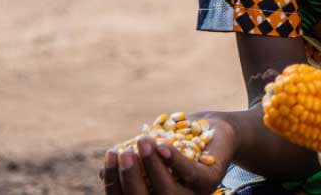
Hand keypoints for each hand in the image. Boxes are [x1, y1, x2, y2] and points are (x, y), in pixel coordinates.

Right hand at [101, 114, 233, 194]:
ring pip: (167, 190)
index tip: (110, 154)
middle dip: (132, 176)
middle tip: (124, 152)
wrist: (215, 131)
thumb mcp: (152, 151)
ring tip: (144, 141)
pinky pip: (190, 174)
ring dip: (153, 165)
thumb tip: (104, 173)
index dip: (116, 179)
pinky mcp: (210, 182)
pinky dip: (175, 160)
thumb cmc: (177, 142)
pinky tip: (163, 145)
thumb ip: (133, 163)